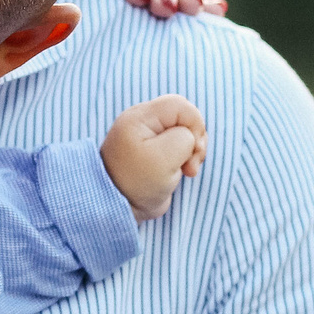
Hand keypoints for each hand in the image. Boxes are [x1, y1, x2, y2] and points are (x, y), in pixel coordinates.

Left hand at [101, 94, 208, 220]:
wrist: (118, 208)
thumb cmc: (137, 182)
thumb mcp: (166, 156)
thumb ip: (185, 137)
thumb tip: (190, 138)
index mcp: (140, 117)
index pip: (180, 105)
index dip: (195, 124)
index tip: (194, 150)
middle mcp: (143, 122)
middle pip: (184, 116)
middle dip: (195, 139)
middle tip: (191, 164)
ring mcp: (148, 136)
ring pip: (184, 131)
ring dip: (193, 150)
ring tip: (188, 171)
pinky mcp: (154, 151)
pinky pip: (178, 144)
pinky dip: (186, 157)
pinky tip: (183, 172)